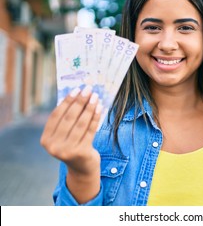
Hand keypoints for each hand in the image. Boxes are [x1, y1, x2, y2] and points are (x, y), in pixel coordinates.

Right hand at [41, 86, 101, 202]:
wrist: (82, 168)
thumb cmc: (73, 145)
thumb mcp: (65, 135)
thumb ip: (66, 119)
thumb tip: (77, 94)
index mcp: (46, 140)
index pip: (56, 116)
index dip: (66, 101)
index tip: (76, 89)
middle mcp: (54, 146)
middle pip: (69, 118)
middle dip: (80, 101)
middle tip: (88, 89)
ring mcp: (67, 151)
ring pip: (81, 123)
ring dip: (89, 108)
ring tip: (96, 96)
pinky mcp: (82, 152)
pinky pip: (90, 130)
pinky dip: (96, 117)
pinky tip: (100, 108)